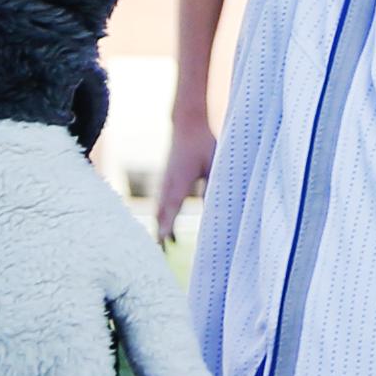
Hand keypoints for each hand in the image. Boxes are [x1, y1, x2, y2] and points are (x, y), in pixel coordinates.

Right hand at [151, 101, 215, 242]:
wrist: (188, 122)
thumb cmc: (203, 141)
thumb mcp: (213, 163)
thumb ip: (212, 185)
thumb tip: (215, 207)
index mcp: (180, 180)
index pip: (172, 208)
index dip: (168, 226)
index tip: (164, 242)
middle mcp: (168, 183)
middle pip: (161, 214)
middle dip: (161, 233)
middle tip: (163, 253)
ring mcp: (165, 180)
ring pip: (159, 208)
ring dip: (160, 226)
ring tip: (164, 245)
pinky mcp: (166, 177)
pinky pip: (160, 201)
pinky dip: (160, 215)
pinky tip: (164, 224)